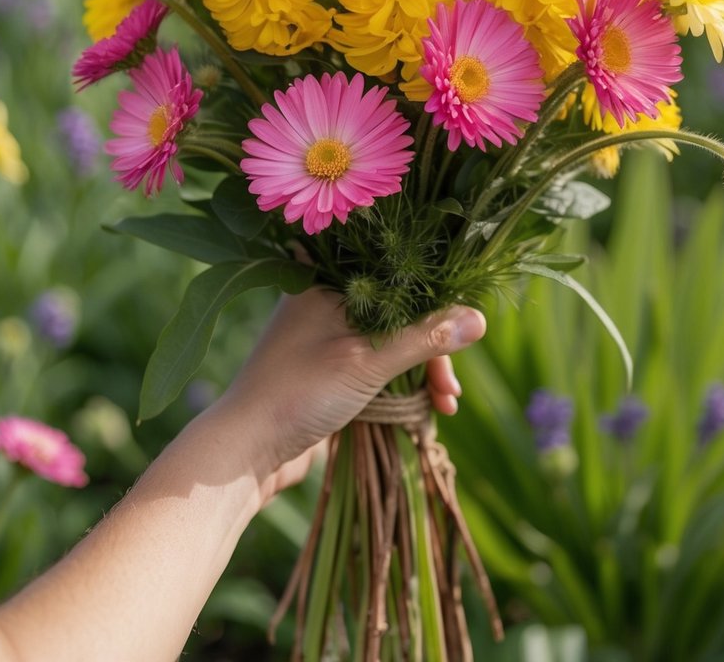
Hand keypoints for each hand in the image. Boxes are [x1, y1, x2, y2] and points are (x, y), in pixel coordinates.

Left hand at [215, 287, 485, 502]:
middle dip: (433, 345)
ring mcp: (328, 335)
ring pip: (392, 339)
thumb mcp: (368, 361)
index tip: (464, 329)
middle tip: (450, 386)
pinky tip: (425, 407)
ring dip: (423, 368)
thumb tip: (481, 319)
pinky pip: (379, 364)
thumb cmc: (299, 392)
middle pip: (400, 308)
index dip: (435, 299)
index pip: (397, 271)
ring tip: (444, 404)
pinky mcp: (330, 369)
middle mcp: (327, 298)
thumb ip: (425, 338)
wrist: (242, 451)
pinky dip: (403, 382)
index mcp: (327, 278)